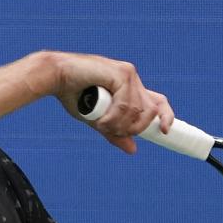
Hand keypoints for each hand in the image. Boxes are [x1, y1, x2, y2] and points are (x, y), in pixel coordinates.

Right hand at [48, 52, 174, 153]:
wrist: (55, 77)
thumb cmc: (73, 95)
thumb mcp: (98, 120)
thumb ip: (115, 132)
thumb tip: (133, 149)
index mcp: (129, 88)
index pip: (158, 102)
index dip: (166, 116)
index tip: (166, 131)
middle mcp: (132, 79)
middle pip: (149, 111)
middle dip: (133, 128)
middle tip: (111, 129)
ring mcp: (128, 74)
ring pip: (137, 111)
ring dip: (118, 124)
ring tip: (101, 123)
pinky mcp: (121, 73)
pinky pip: (126, 104)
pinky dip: (113, 116)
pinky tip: (101, 118)